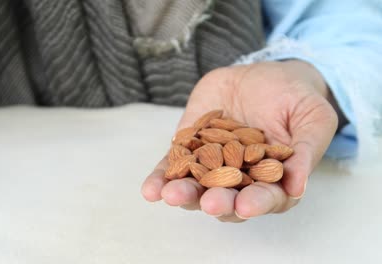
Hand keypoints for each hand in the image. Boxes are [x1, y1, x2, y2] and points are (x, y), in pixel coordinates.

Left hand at [141, 60, 338, 221]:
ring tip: (171, 196)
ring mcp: (211, 164)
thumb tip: (297, 187)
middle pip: (228, 198)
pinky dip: (162, 178)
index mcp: (273, 178)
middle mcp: (240, 178)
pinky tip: (151, 190)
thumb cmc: (294, 98)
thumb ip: (306, 150)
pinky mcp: (188, 147)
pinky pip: (173, 166)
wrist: (263, 74)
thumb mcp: (313, 117)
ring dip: (184, 194)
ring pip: (197, 187)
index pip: (266, 197)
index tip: (247, 205)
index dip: (257, 203)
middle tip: (210, 203)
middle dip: (218, 202)